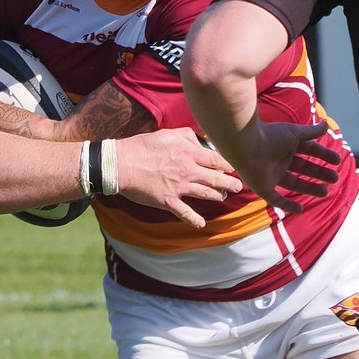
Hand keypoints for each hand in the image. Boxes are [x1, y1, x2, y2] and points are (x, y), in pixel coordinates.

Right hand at [116, 128, 243, 227]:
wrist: (121, 164)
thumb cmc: (142, 146)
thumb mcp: (167, 134)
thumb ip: (187, 136)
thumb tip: (201, 141)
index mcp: (188, 153)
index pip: (216, 160)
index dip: (228, 166)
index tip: (233, 168)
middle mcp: (188, 171)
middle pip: (216, 179)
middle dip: (230, 183)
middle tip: (237, 186)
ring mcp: (179, 187)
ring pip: (206, 194)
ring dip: (218, 196)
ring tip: (223, 197)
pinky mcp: (168, 201)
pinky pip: (186, 213)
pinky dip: (195, 220)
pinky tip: (202, 224)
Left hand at [234, 120, 341, 213]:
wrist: (246, 146)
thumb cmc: (271, 137)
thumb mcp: (295, 133)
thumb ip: (311, 132)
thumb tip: (326, 125)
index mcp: (286, 144)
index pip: (308, 150)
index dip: (323, 155)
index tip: (337, 161)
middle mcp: (279, 159)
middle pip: (303, 168)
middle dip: (319, 173)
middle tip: (335, 178)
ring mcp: (271, 174)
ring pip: (293, 183)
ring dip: (309, 188)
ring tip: (325, 192)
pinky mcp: (262, 188)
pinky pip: (276, 199)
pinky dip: (288, 205)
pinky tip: (301, 209)